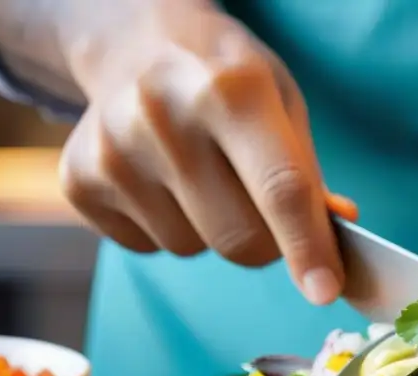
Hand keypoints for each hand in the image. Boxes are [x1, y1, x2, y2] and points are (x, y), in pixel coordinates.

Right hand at [58, 0, 349, 304]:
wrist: (134, 42)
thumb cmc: (225, 78)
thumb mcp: (282, 102)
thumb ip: (308, 173)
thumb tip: (336, 231)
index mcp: (232, 90)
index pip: (281, 189)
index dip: (307, 247)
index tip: (326, 291)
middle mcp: (165, 116)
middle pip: (239, 239)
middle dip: (266, 243)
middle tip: (260, 207)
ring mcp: (114, 150)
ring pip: (193, 249)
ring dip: (210, 230)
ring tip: (200, 173)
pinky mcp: (80, 181)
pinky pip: (149, 247)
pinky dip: (167, 226)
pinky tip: (161, 178)